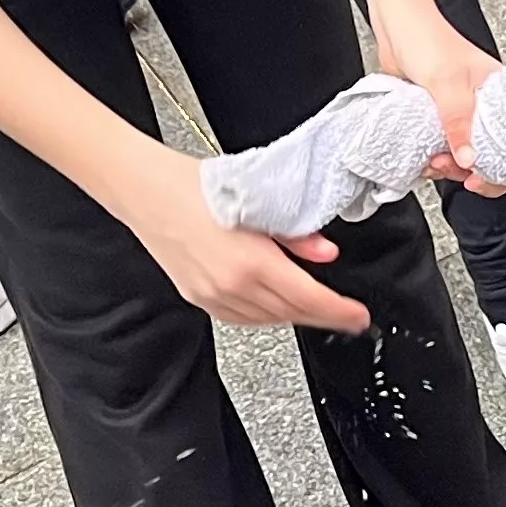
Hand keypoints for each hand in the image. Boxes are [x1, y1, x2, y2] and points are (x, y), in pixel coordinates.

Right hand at [119, 150, 371, 331]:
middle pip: (291, 314)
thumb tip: (327, 252)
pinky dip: (267, 316)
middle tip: (349, 317)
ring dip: (296, 316)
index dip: (340, 311)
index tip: (359, 317)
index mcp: (250, 262)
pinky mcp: (199, 299)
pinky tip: (278, 307)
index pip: (309, 298)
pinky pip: (243, 319)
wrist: (146, 191)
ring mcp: (212, 297)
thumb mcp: (257, 200)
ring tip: (318, 309)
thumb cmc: (195, 186)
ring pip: (268, 320)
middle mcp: (231, 287)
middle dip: (325, 317)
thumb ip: (295, 233)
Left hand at [371, 0, 502, 177]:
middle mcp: (483, 105)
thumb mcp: (447, 85)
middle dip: (473, 170)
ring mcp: (460, 112)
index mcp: (499, 94)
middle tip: (457, 174)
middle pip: (490, 153)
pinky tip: (426, 158)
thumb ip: (459, 124)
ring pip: (464, 153)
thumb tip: (470, 160)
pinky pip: (443, 145)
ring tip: (433, 162)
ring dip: (449, 165)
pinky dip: (435, 157)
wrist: (395, 23)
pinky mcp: (438, 115)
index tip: (490, 181)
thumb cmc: (428, 39)